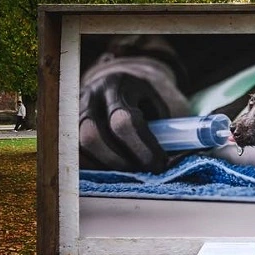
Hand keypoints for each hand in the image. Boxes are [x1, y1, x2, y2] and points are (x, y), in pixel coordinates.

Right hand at [78, 55, 188, 171]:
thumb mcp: (155, 102)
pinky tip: (111, 171)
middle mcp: (90, 97)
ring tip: (129, 172)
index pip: (125, 121)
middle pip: (94, 136)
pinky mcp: (67, 127)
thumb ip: (165, 126)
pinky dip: (92, 166)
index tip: (161, 164)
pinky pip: (73, 153)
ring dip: (105, 167)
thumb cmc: (141, 99)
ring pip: (79, 148)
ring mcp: (73, 113)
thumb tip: (187, 157)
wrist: (113, 82)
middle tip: (144, 171)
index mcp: (118, 87)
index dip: (143, 147)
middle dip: (121, 161)